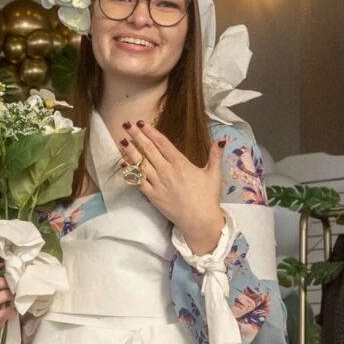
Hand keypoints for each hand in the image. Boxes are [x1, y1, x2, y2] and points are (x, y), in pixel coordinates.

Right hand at [0, 258, 17, 341]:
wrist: (3, 330)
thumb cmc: (4, 306)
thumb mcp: (0, 292)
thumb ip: (4, 280)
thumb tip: (16, 265)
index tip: (2, 263)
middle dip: (1, 283)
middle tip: (13, 285)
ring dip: (5, 296)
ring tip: (15, 297)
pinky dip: (8, 311)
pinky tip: (15, 309)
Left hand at [118, 120, 224, 255]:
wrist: (200, 220)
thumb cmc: (208, 198)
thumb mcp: (214, 174)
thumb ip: (215, 155)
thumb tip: (222, 139)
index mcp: (181, 164)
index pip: (162, 143)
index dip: (151, 132)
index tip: (142, 123)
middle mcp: (167, 171)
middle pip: (148, 150)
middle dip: (137, 135)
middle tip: (127, 124)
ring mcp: (158, 184)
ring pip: (140, 164)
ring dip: (130, 151)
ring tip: (121, 139)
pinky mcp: (153, 196)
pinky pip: (138, 182)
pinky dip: (130, 173)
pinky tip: (123, 164)